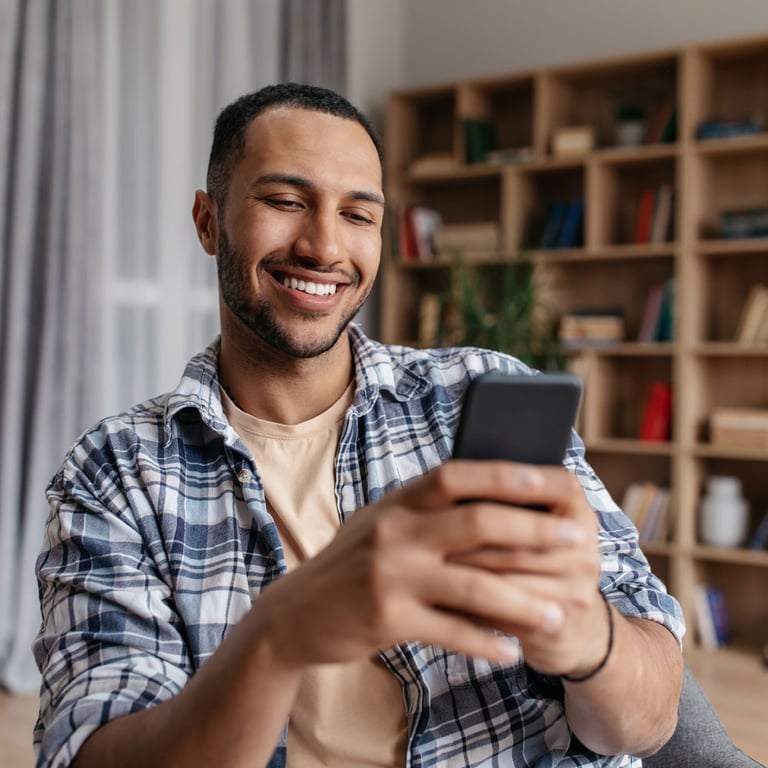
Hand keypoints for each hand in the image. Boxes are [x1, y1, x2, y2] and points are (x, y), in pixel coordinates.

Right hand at [249, 460, 597, 673]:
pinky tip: (512, 652)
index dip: (504, 475)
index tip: (549, 479)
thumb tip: (488, 490)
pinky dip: (486, 643)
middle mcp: (394, 532)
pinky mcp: (387, 619)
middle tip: (577, 540)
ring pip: (474, 586)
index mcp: (397, 502)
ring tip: (560, 615)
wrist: (294, 613)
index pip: (456, 475)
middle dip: (534, 530)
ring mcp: (390, 576)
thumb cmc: (350, 563)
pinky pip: (451, 632)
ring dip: (523, 602)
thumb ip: (424, 507)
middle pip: (477, 523)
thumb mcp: (381, 521)